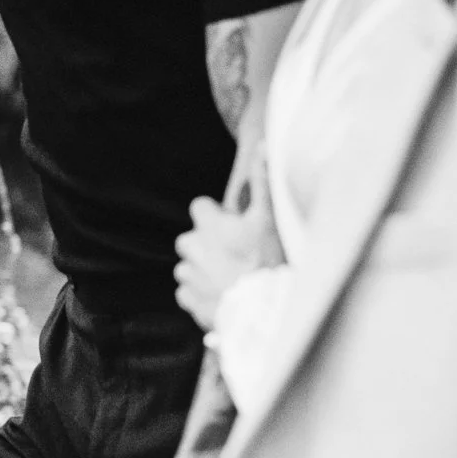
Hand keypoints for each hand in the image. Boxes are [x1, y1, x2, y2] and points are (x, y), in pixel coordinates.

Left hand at [175, 195, 284, 330]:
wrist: (263, 312)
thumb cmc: (268, 261)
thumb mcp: (269, 219)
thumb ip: (262, 182)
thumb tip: (263, 145)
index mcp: (208, 225)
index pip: (199, 206)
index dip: (216, 215)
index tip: (232, 226)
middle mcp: (192, 247)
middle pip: (190, 238)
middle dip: (206, 244)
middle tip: (234, 256)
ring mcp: (188, 276)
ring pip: (188, 267)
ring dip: (202, 270)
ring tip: (229, 279)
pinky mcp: (188, 300)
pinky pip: (187, 292)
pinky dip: (200, 293)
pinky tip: (222, 295)